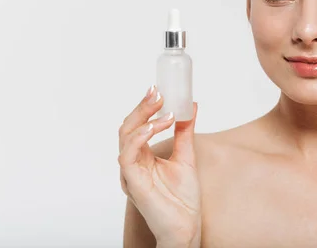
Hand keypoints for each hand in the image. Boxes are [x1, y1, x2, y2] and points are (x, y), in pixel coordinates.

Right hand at [118, 86, 200, 246]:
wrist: (185, 227)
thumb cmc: (182, 199)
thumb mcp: (186, 157)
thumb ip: (184, 133)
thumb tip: (190, 107)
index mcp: (143, 155)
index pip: (138, 124)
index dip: (145, 106)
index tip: (158, 89)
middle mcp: (133, 161)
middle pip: (129, 125)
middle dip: (143, 106)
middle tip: (158, 91)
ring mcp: (130, 171)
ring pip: (125, 135)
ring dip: (144, 118)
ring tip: (164, 108)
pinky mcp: (132, 181)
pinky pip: (128, 154)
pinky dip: (140, 136)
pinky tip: (156, 126)